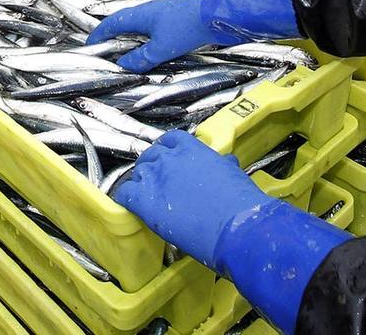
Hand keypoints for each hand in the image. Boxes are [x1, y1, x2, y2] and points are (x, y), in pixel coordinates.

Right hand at [88, 0, 298, 70]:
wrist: (218, 15)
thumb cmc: (186, 27)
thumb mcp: (160, 48)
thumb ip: (140, 59)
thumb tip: (122, 66)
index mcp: (139, 15)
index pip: (111, 24)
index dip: (99, 35)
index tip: (89, 47)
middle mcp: (148, 13)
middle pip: (124, 25)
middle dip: (113, 39)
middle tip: (106, 55)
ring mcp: (163, 16)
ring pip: (140, 30)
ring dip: (131, 43)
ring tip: (126, 59)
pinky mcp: (177, 23)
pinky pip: (154, 34)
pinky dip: (147, 44)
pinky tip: (151, 55)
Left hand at [115, 131, 350, 334]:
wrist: (238, 225)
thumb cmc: (241, 201)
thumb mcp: (233, 171)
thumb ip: (221, 164)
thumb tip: (225, 165)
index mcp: (192, 147)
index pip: (170, 140)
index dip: (167, 152)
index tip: (169, 162)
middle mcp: (170, 158)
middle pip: (150, 156)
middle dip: (152, 168)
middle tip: (157, 184)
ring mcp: (156, 178)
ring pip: (136, 173)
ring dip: (140, 184)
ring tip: (146, 198)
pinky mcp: (145, 201)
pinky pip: (124, 194)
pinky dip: (125, 200)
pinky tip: (131, 208)